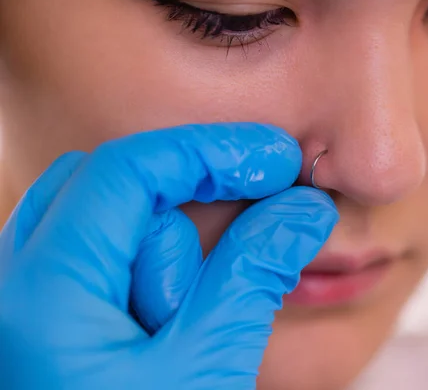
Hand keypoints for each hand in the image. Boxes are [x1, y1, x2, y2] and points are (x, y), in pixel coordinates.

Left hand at [0, 123, 337, 389]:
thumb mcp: (207, 372)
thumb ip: (253, 276)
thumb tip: (305, 211)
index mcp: (44, 297)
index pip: (127, 172)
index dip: (210, 152)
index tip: (275, 157)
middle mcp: (16, 286)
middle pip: (113, 189)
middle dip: (188, 204)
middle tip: (245, 237)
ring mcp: (29, 301)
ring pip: (108, 223)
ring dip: (167, 249)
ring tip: (187, 322)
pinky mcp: (53, 317)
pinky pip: (104, 258)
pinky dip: (154, 266)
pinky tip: (177, 312)